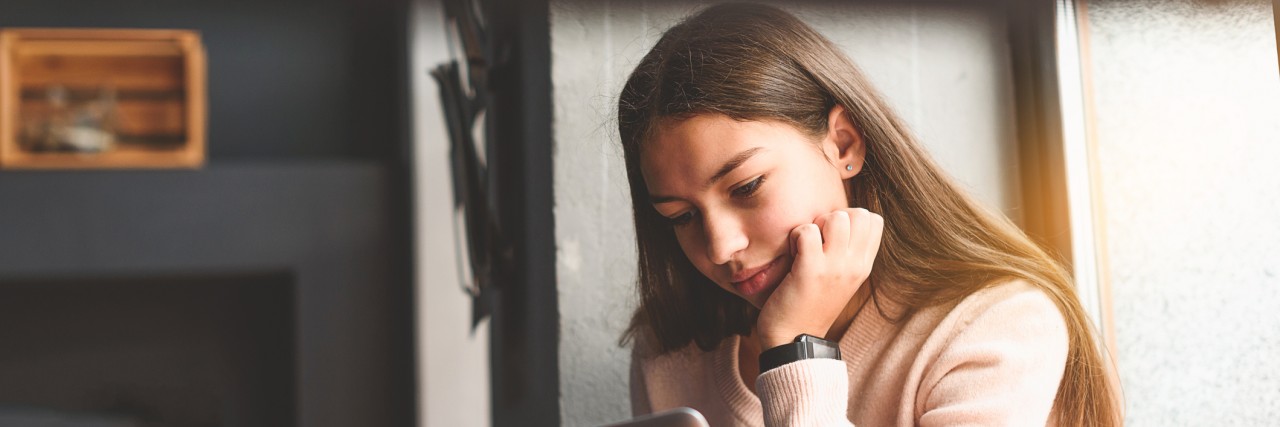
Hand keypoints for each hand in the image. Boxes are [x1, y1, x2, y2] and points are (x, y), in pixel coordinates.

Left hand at [756, 208, 883, 348]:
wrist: (794, 341)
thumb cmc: (811, 305)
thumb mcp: (840, 279)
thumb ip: (846, 253)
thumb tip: (839, 220)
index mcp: (863, 266)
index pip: (874, 220)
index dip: (850, 218)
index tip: (832, 237)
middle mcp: (855, 265)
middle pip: (859, 214)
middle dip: (833, 218)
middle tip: (818, 240)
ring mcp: (835, 268)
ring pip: (836, 218)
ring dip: (814, 225)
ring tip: (805, 247)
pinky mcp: (811, 270)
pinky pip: (807, 232)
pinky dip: (795, 237)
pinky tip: (792, 256)